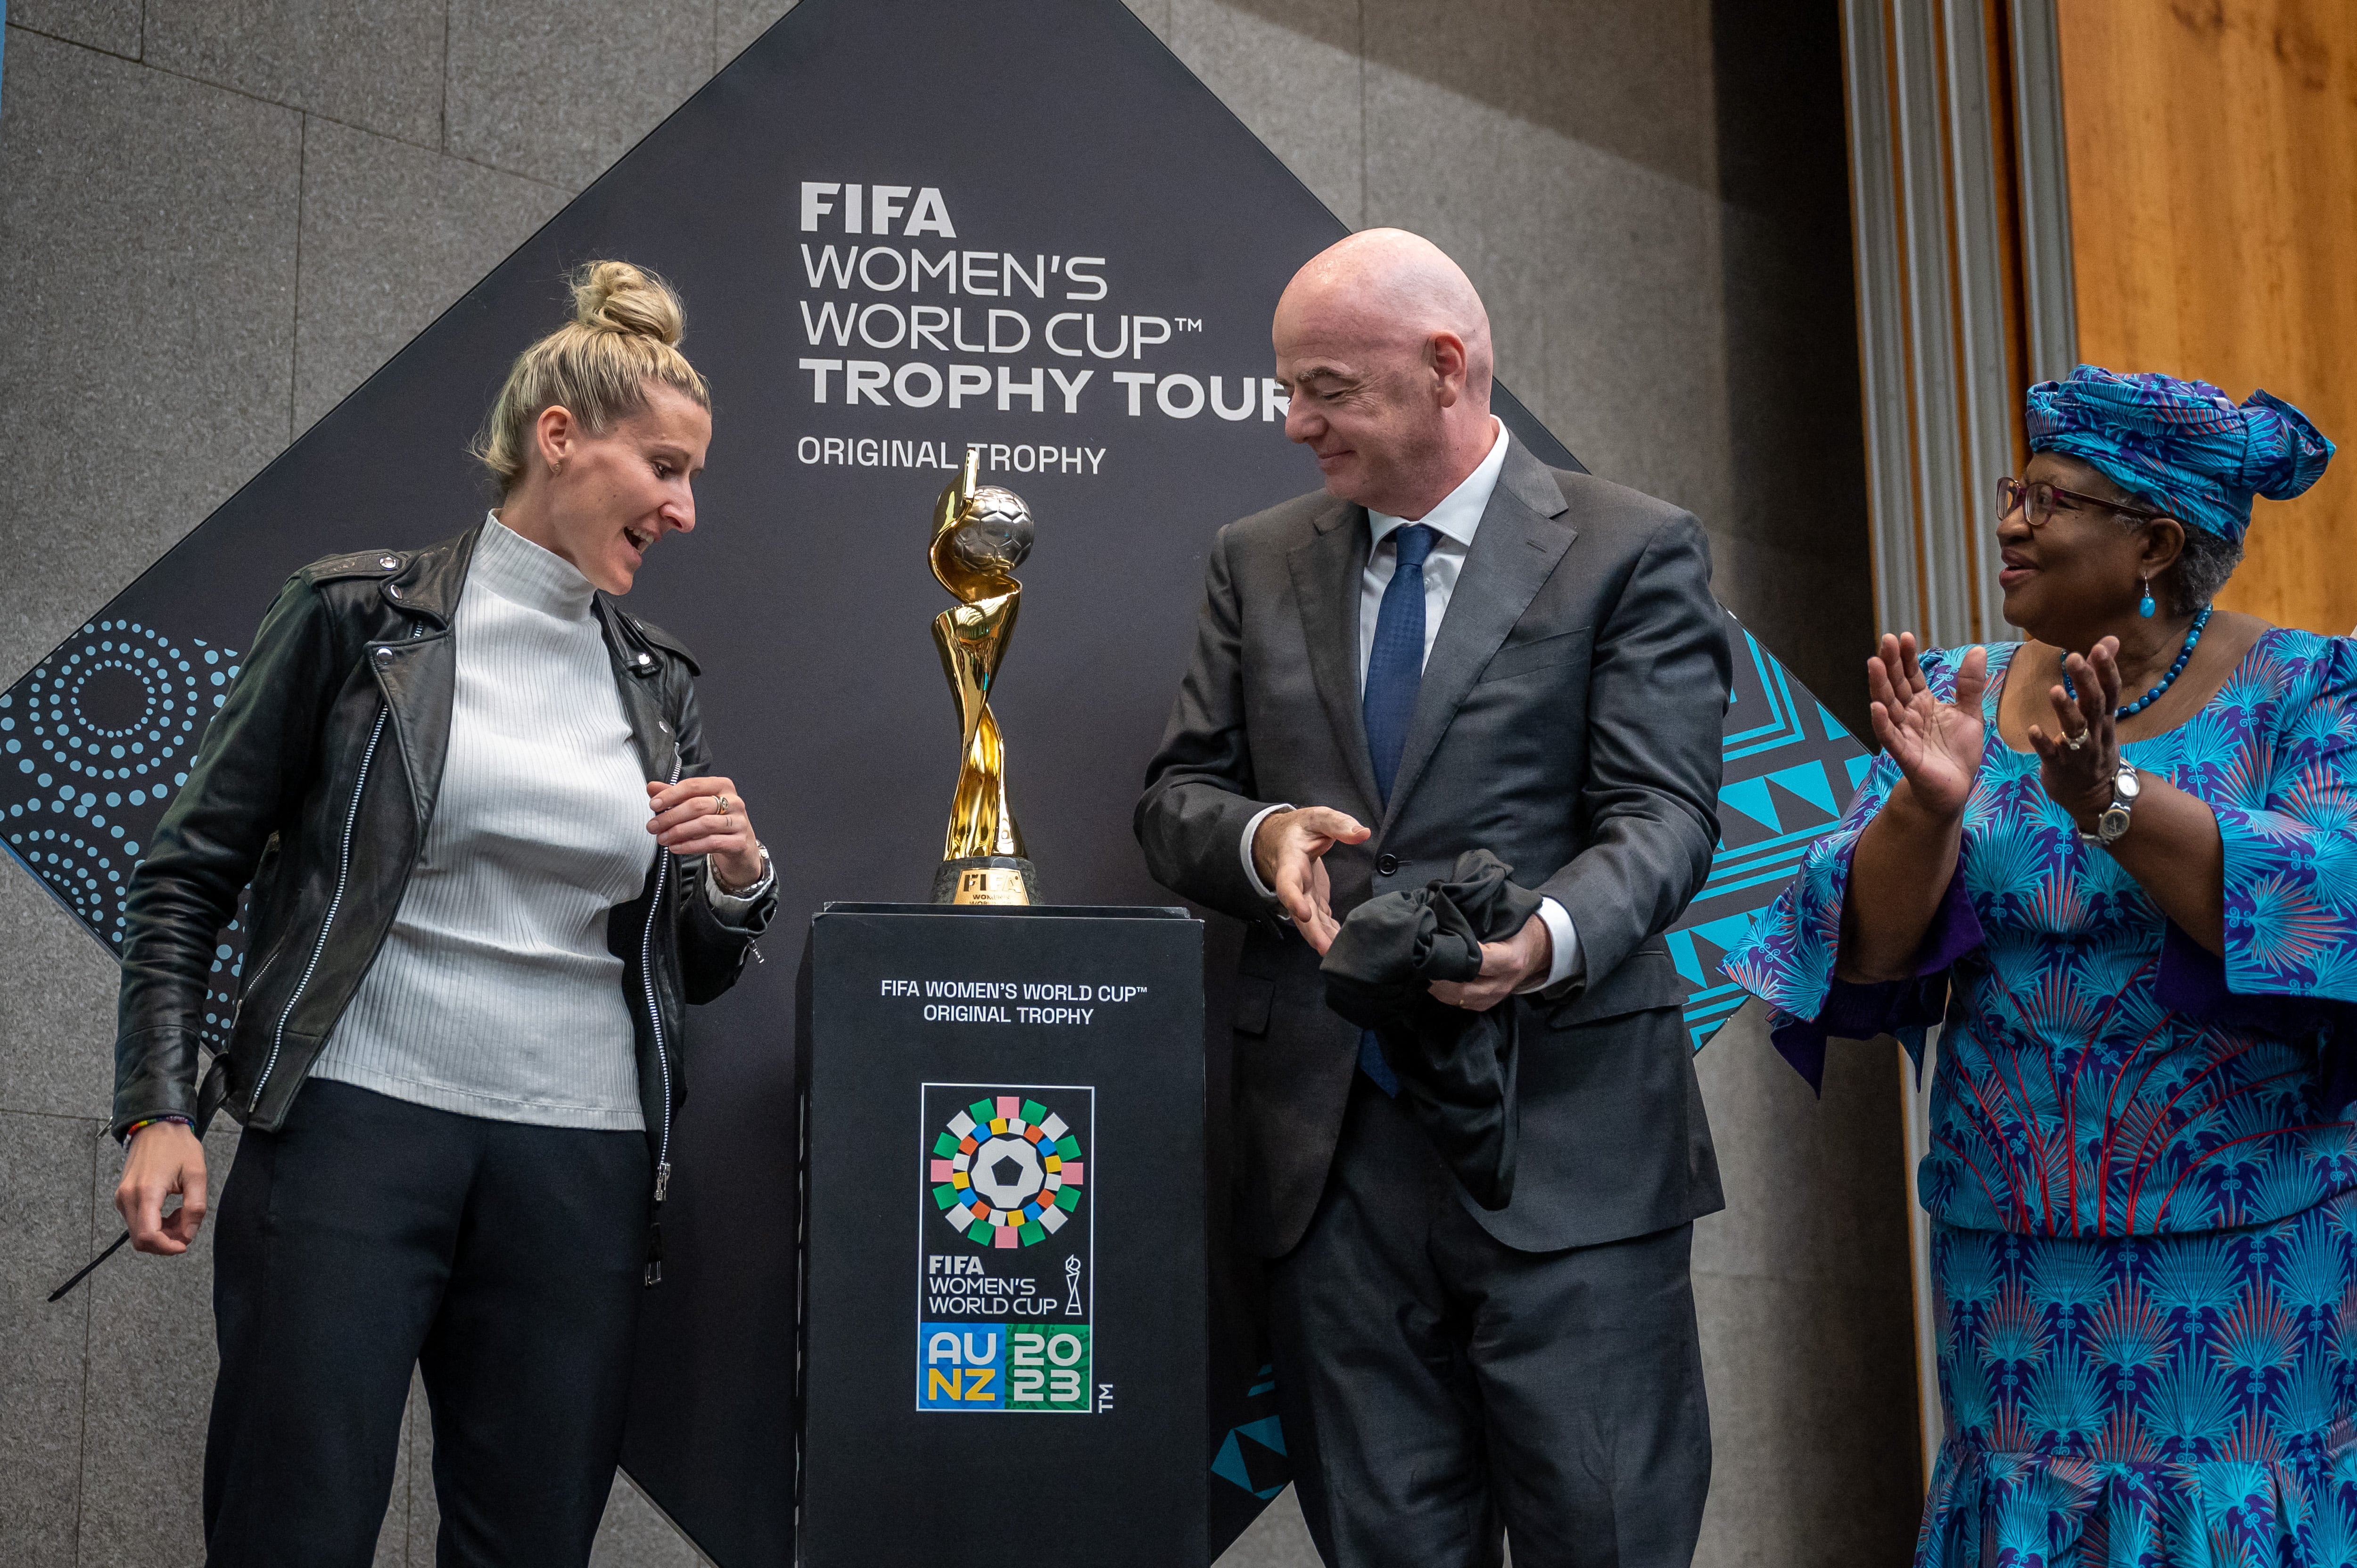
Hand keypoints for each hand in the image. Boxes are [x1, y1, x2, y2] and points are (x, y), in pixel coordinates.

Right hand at [116, 1121, 206, 1255]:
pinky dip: (154, 1224)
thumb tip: (188, 1234)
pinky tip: (170, 1210)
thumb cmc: (177, 1146)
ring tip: (181, 1214)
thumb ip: (195, 1208)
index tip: (184, 1244)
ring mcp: (122, 1197)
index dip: (167, 1247)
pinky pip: (136, 1221)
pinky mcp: (122, 1196)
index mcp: (146, 1192)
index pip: (148, 1236)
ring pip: (137, 1233)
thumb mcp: (196, 1175)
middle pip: (140, 1239)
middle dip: (165, 1242)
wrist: (157, 1126)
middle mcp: (127, 1197)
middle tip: (186, 1226)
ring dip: (161, 1233)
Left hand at [649, 776, 762, 889]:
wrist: (739, 845)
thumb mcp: (696, 804)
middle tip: (652, 826)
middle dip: (671, 816)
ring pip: (704, 825)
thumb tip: (651, 787)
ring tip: (661, 839)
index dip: (671, 794)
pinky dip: (690, 846)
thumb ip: (675, 795)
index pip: (694, 785)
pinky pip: (711, 843)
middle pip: (697, 805)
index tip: (653, 804)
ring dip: (678, 832)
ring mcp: (739, 822)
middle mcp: (735, 802)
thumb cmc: (715, 820)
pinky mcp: (739, 842)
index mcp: (723, 786)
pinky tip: (675, 847)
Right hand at [1252, 806, 1369, 953]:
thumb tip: (1362, 833)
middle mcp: (1295, 884)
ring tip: (1339, 954)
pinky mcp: (1314, 900)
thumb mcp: (1317, 818)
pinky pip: (1321, 920)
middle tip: (1327, 949)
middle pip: (1300, 913)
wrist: (1284, 838)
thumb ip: (1338, 824)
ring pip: (1311, 921)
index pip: (1287, 884)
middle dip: (1312, 932)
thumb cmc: (1300, 827)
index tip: (1304, 913)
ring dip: (1324, 938)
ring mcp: (1304, 895)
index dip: (1293, 900)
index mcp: (1291, 862)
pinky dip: (1330, 933)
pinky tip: (1341, 944)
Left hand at [1428, 912, 1553, 1011]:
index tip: (1435, 945)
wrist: (1536, 949)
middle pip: (1464, 988)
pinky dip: (1446, 995)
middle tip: (1419, 964)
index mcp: (1510, 958)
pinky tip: (1434, 982)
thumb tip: (1444, 915)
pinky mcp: (1489, 1004)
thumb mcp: (1504, 920)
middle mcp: (1503, 982)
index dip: (1454, 955)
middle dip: (1438, 978)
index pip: (1477, 961)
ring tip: (1422, 973)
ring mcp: (1497, 996)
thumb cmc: (1515, 929)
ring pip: (1460, 999)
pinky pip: (1463, 1004)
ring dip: (1438, 988)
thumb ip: (1479, 921)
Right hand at [1865, 634, 1986, 821]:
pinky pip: (1890, 738)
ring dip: (1879, 686)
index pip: (1911, 675)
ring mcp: (1904, 734)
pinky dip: (1882, 724)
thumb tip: (1978, 649)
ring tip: (1874, 664)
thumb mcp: (1971, 713)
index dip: (1907, 657)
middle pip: (1896, 686)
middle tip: (1886, 640)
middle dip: (1890, 664)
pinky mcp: (1905, 755)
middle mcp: (1909, 716)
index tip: (1905, 636)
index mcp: (1923, 703)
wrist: (1957, 788)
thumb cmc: (1959, 752)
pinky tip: (1876, 708)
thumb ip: (1970, 684)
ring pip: (1888, 707)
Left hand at [2027, 637, 2122, 828]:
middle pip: (2094, 705)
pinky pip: (2051, 755)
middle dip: (2086, 681)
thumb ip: (2100, 677)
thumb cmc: (2094, 746)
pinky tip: (2032, 729)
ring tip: (2054, 691)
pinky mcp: (2059, 769)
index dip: (2107, 670)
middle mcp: (2095, 733)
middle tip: (2073, 658)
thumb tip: (2109, 639)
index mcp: (2104, 718)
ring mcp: (2079, 752)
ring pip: (2075, 730)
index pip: (2111, 691)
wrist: (2095, 797)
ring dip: (2066, 710)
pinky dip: (2042, 742)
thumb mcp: (2103, 713)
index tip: (2100, 647)